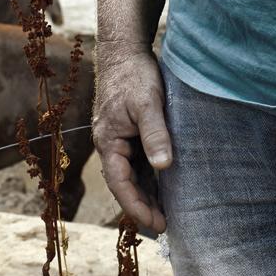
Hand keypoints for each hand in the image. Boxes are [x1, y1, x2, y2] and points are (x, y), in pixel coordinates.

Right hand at [91, 45, 172, 230]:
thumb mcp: (147, 103)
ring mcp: (119, 138)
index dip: (136, 205)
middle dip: (142, 206)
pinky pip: (137, 160)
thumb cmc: (134, 75)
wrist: (125, 50)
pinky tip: (164, 185)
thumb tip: (163, 166)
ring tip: (166, 213)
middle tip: (165, 225)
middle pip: (125, 183)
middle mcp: (111, 144)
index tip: (154, 223)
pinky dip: (149, 176)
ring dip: (146, 193)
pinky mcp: (129, 131)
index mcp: (108, 141)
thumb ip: (155, 134)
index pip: (120, 183)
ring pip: (132, 173)